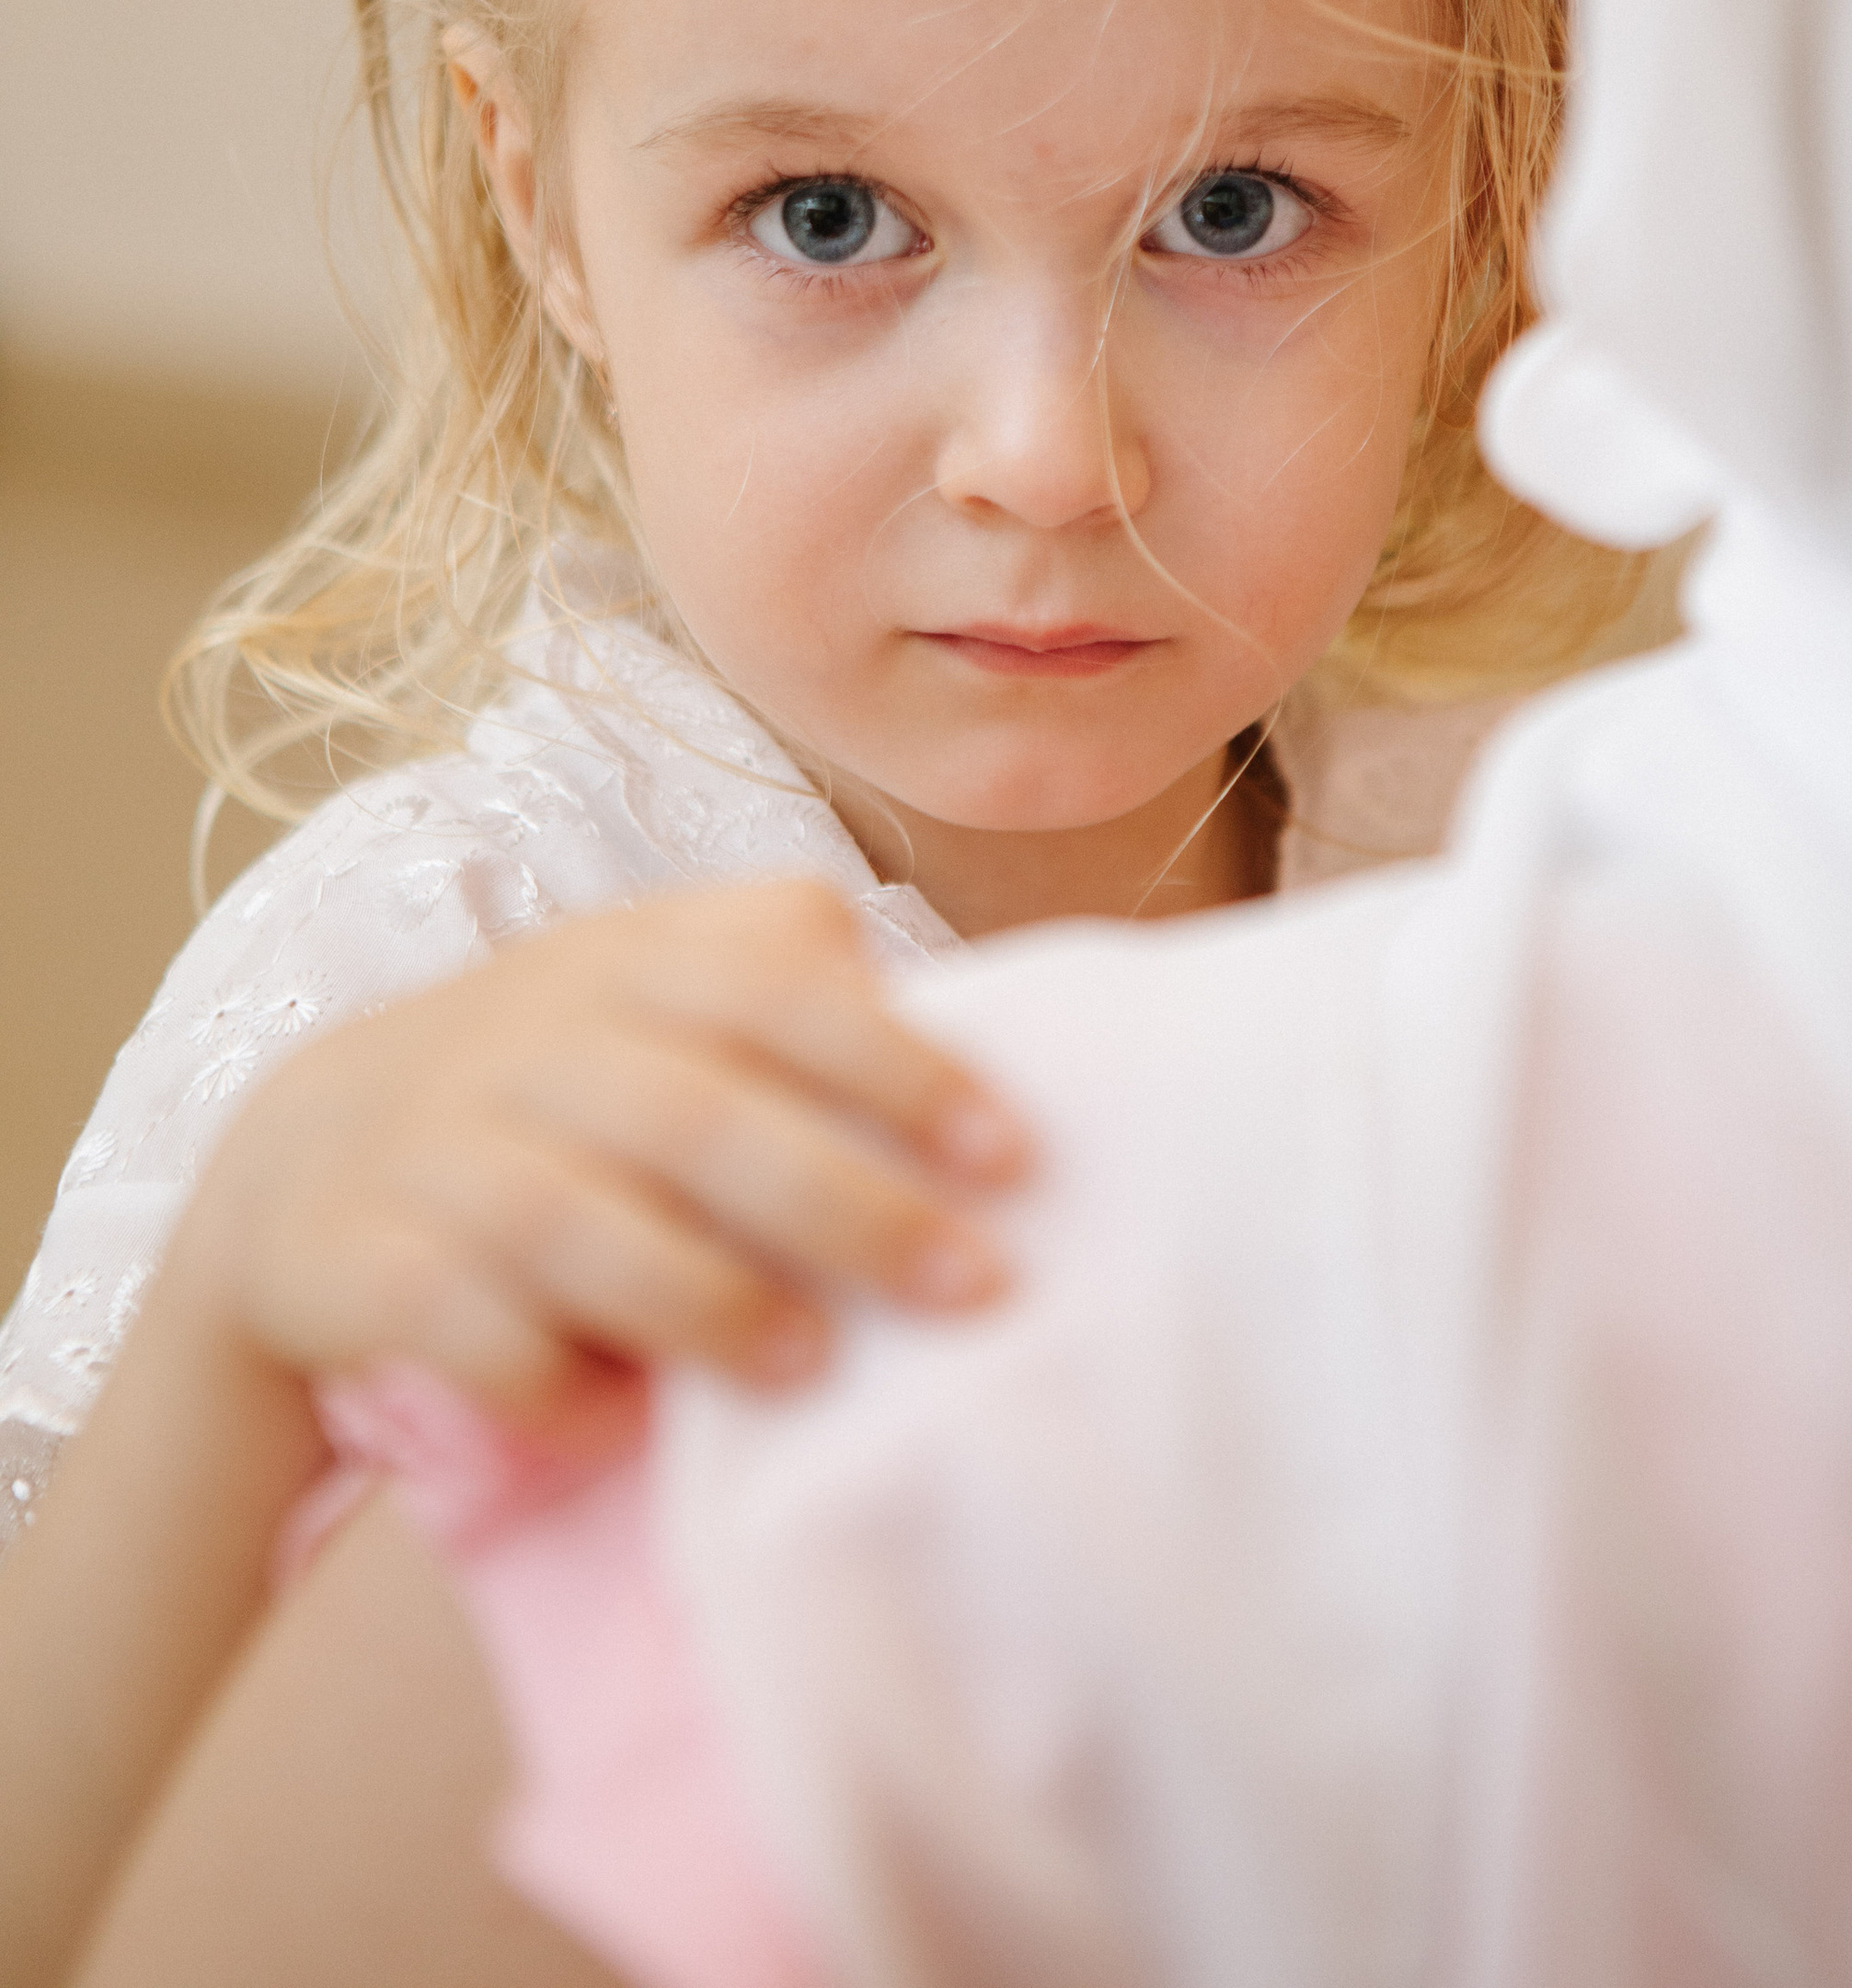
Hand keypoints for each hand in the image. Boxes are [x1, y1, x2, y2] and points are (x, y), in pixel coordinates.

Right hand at [169, 880, 1029, 1419]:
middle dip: (844, 1206)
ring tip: (814, 1367)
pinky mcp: (365, 1259)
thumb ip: (809, 1017)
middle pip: (696, 1114)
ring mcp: (444, 1145)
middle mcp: (538, 1036)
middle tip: (970, 1288)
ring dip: (705, 1298)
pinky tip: (627, 1422)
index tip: (1013, 1156)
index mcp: (637, 958)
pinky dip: (548, 1377)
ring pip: (577, 1219)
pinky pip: (460, 1322)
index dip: (898, 1064)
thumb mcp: (670, 1004)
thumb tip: (988, 1098)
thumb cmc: (568, 1083)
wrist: (310, 1149)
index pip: (775, 979)